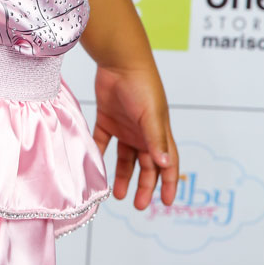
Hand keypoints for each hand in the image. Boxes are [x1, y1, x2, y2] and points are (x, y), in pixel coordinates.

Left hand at [92, 62, 178, 209]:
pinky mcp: (107, 118)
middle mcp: (143, 132)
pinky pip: (103, 141)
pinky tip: (94, 168)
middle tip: (136, 204)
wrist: (119, 60)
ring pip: (125, 157)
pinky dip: (99, 154)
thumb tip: (165, 164)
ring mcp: (125, 126)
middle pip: (146, 165)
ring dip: (122, 175)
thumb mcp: (150, 115)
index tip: (166, 203)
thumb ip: (155, 140)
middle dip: (144, 185)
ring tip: (117, 194)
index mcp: (159, 132)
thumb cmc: (141, 85)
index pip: (168, 163)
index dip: (169, 183)